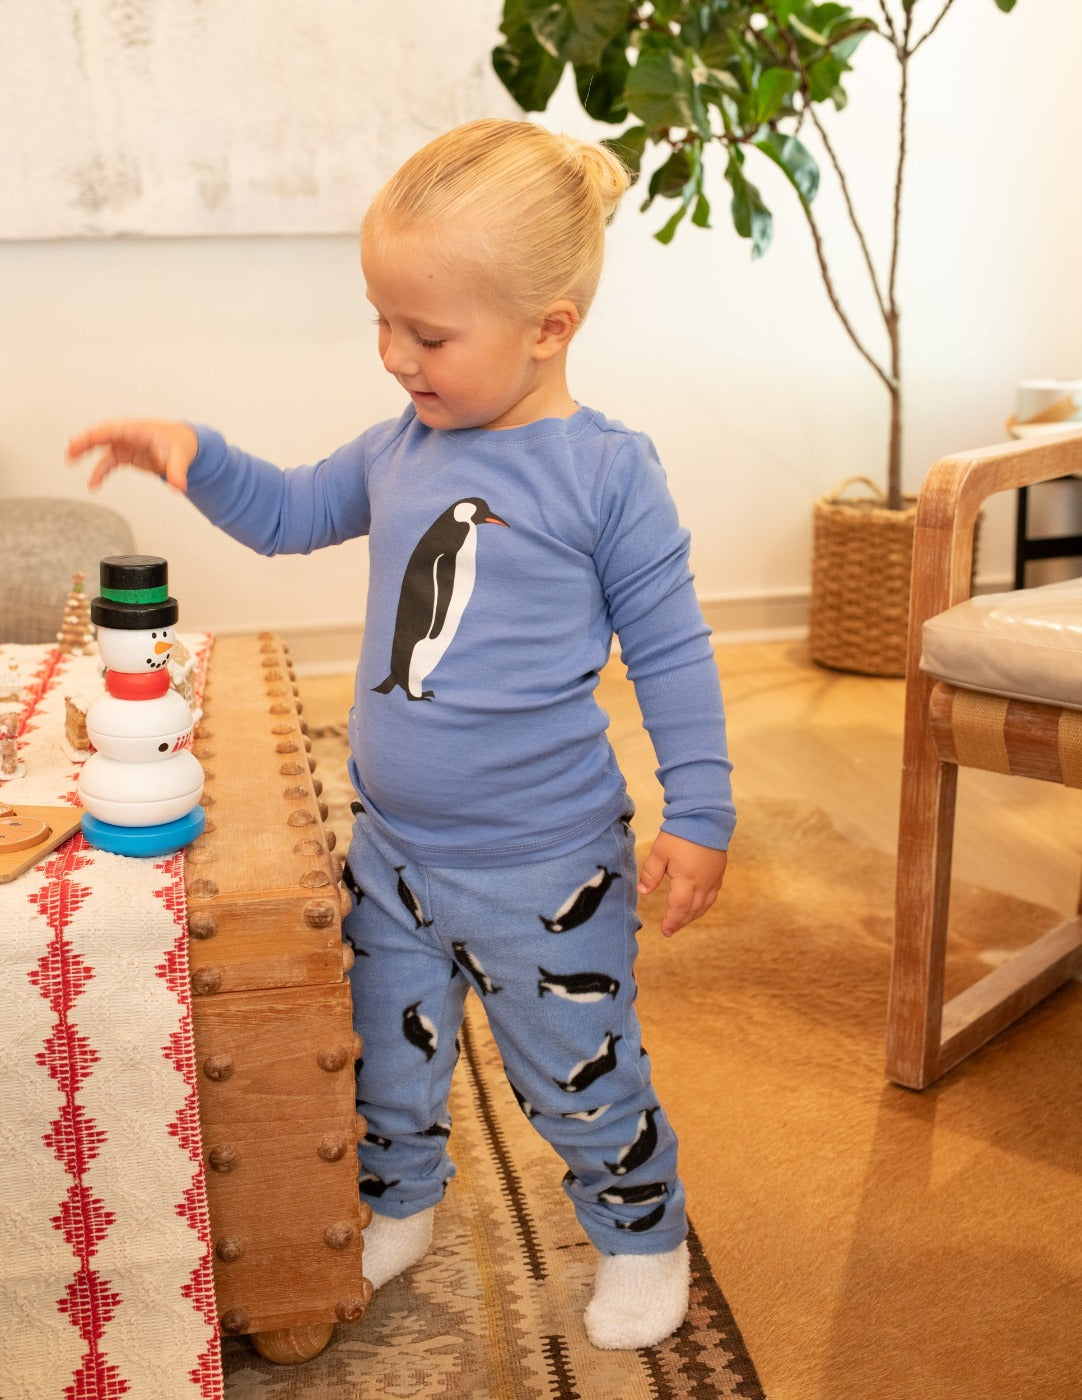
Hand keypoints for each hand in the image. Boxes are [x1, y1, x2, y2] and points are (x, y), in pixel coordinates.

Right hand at [66, 419, 198, 493]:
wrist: (184, 445)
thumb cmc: (180, 444)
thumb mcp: (180, 457)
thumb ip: (177, 472)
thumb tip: (179, 487)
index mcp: (139, 429)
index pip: (114, 429)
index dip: (98, 434)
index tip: (84, 440)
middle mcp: (128, 434)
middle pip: (102, 434)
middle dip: (85, 441)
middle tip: (70, 450)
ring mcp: (125, 444)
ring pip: (101, 447)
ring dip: (85, 452)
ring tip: (70, 461)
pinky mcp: (125, 455)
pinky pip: (108, 462)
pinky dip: (100, 472)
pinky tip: (93, 484)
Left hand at [637, 831, 727, 937]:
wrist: (706, 818)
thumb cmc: (680, 834)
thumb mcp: (660, 852)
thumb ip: (650, 873)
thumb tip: (642, 892)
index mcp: (686, 879)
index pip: (679, 907)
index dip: (672, 921)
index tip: (664, 930)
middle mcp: (702, 883)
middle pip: (693, 910)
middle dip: (681, 921)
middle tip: (670, 929)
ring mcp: (713, 879)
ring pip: (704, 905)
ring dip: (692, 916)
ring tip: (681, 921)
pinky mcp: (719, 873)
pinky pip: (712, 896)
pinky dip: (703, 905)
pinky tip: (697, 906)